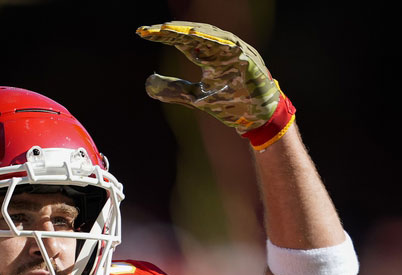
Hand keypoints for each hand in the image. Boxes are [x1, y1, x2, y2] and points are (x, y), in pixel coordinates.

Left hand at [136, 21, 294, 149]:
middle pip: (193, 33)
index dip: (163, 36)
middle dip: (171, 30)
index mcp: (210, 54)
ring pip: (210, 35)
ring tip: (167, 30)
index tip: (142, 33)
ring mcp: (236, 51)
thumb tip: (148, 83)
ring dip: (188, 31)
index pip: (183, 40)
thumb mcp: (197, 98)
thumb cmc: (232, 104)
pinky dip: (212, 41)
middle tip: (150, 30)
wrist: (259, 118)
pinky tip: (194, 36)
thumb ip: (175, 90)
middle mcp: (221, 48)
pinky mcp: (247, 58)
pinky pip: (229, 46)